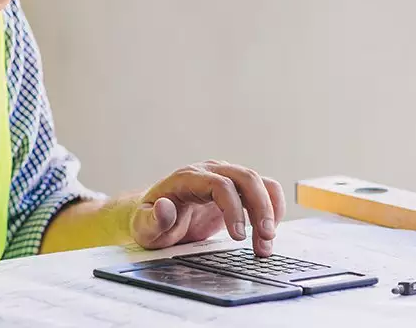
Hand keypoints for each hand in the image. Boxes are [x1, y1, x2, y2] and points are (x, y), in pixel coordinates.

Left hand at [131, 160, 285, 255]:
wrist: (156, 215)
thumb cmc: (150, 220)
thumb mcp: (143, 226)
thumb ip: (152, 220)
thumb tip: (163, 207)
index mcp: (187, 178)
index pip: (219, 184)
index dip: (233, 208)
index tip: (238, 237)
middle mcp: (210, 172)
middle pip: (246, 178)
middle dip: (260, 207)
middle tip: (265, 238)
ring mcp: (225, 177)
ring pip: (259, 182)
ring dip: (270, 210)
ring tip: (266, 242)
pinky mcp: (236, 189)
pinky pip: (263, 189)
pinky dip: (272, 208)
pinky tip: (268, 231)